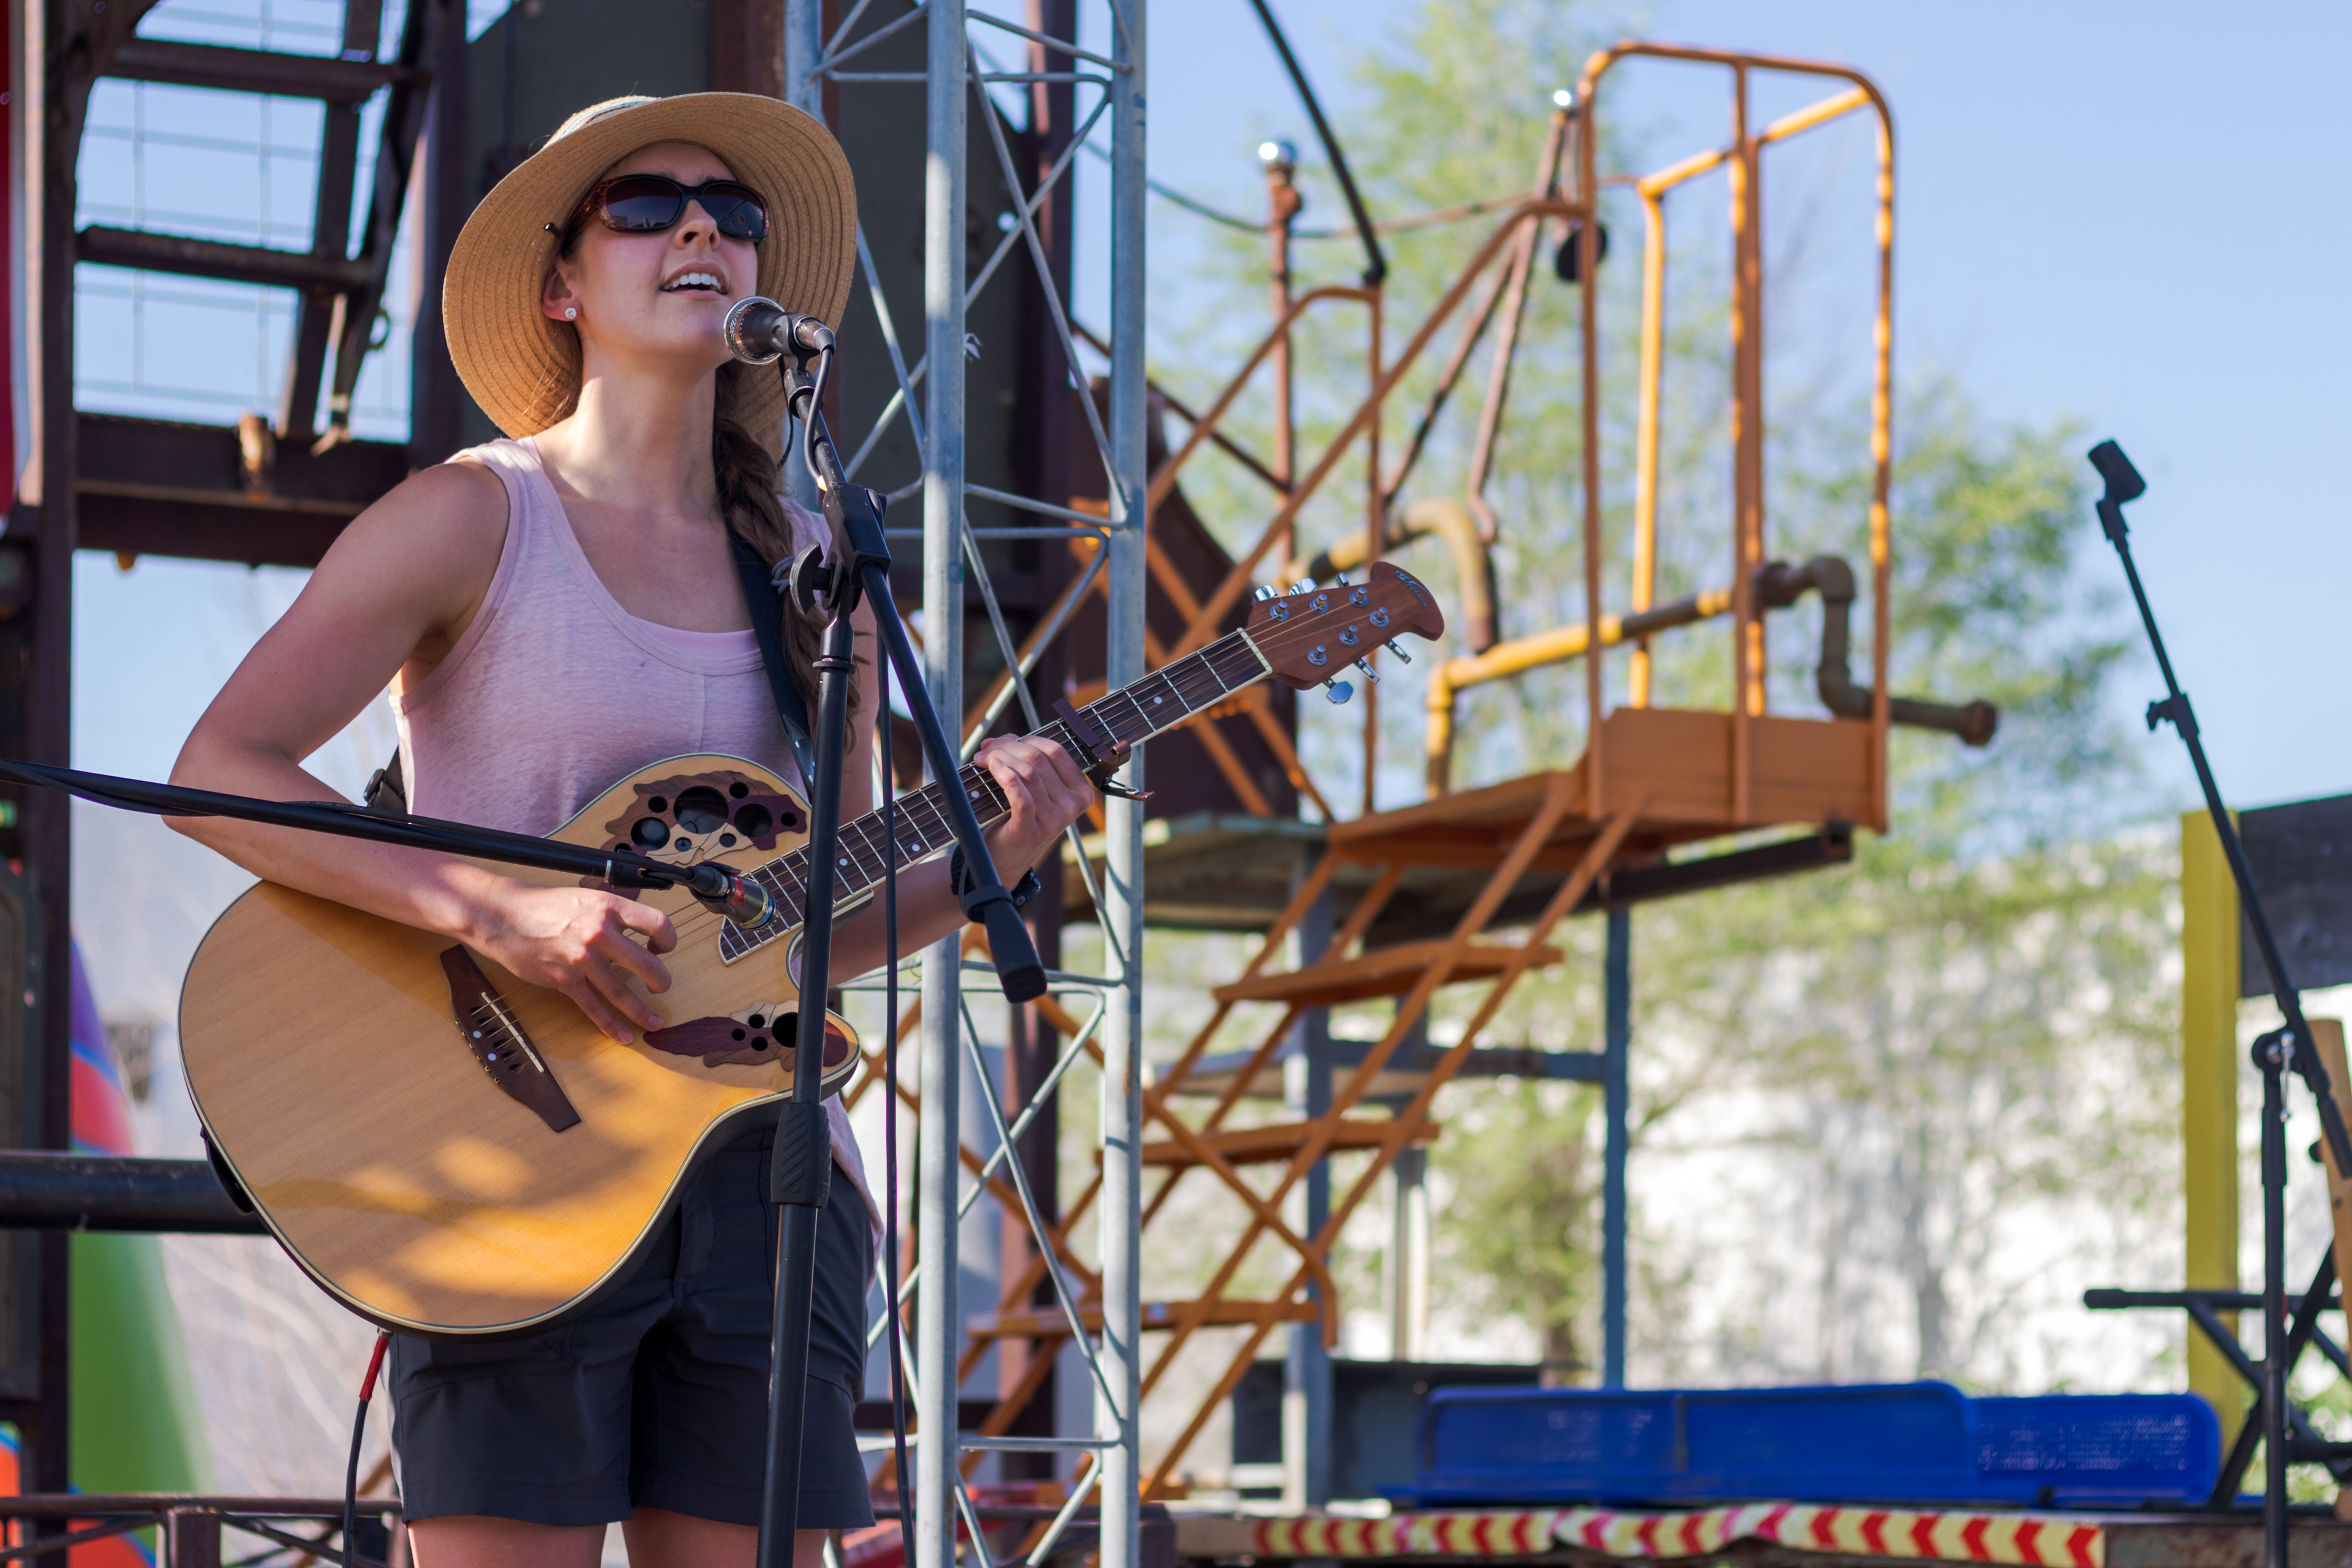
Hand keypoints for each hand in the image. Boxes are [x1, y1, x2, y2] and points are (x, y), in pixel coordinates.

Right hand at [466, 880, 676, 1043]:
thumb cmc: (544, 905)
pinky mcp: (564, 980)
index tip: (663, 948)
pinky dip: (611, 1025)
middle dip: (661, 981)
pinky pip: (594, 1008)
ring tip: (654, 1022)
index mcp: (608, 907)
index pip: (658, 923)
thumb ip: (614, 912)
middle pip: (647, 965)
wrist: (503, 916)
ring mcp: (582, 959)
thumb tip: (638, 925)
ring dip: (642, 1011)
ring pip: (622, 993)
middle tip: (662, 987)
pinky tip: (624, 1035)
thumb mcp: (586, 896)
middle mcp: (599, 933)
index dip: (668, 939)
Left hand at [974, 735, 1094, 877]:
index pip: (1057, 752)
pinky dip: (1004, 775)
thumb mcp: (1034, 791)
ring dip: (1000, 759)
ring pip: (1027, 773)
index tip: (1003, 740)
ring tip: (982, 759)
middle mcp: (1072, 807)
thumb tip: (1008, 737)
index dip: (1027, 739)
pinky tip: (991, 767)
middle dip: (1007, 747)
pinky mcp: (1031, 831)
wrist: (1005, 859)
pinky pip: (1020, 795)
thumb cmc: (1019, 820)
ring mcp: (1053, 821)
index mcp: (1080, 793)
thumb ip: (1030, 763)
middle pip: (1038, 759)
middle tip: (986, 749)